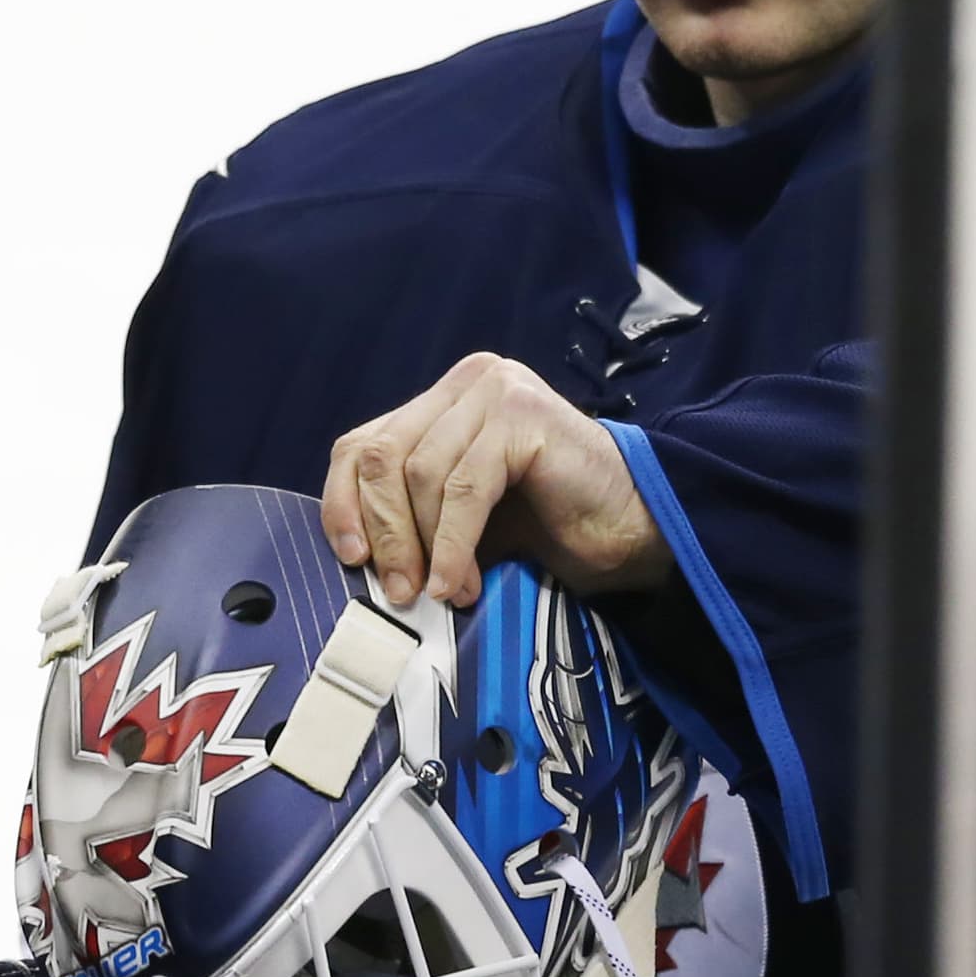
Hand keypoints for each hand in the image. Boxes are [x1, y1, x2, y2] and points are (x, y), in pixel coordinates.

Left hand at [323, 355, 670, 609]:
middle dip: (385, 533)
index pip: (361, 444)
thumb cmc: (547, 524)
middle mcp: (464, 383)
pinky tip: (459, 583)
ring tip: (443, 593)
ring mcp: (494, 391)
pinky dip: (453, 545)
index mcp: (440, 400)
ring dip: (424, 546)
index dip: (344, 504)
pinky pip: (465, 488)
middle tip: (398, 591)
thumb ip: (410, 514)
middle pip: (382, 458)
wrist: (631, 525)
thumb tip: (355, 555)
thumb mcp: (459, 517)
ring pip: (421, 475)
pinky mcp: (522, 415)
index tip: (351, 560)